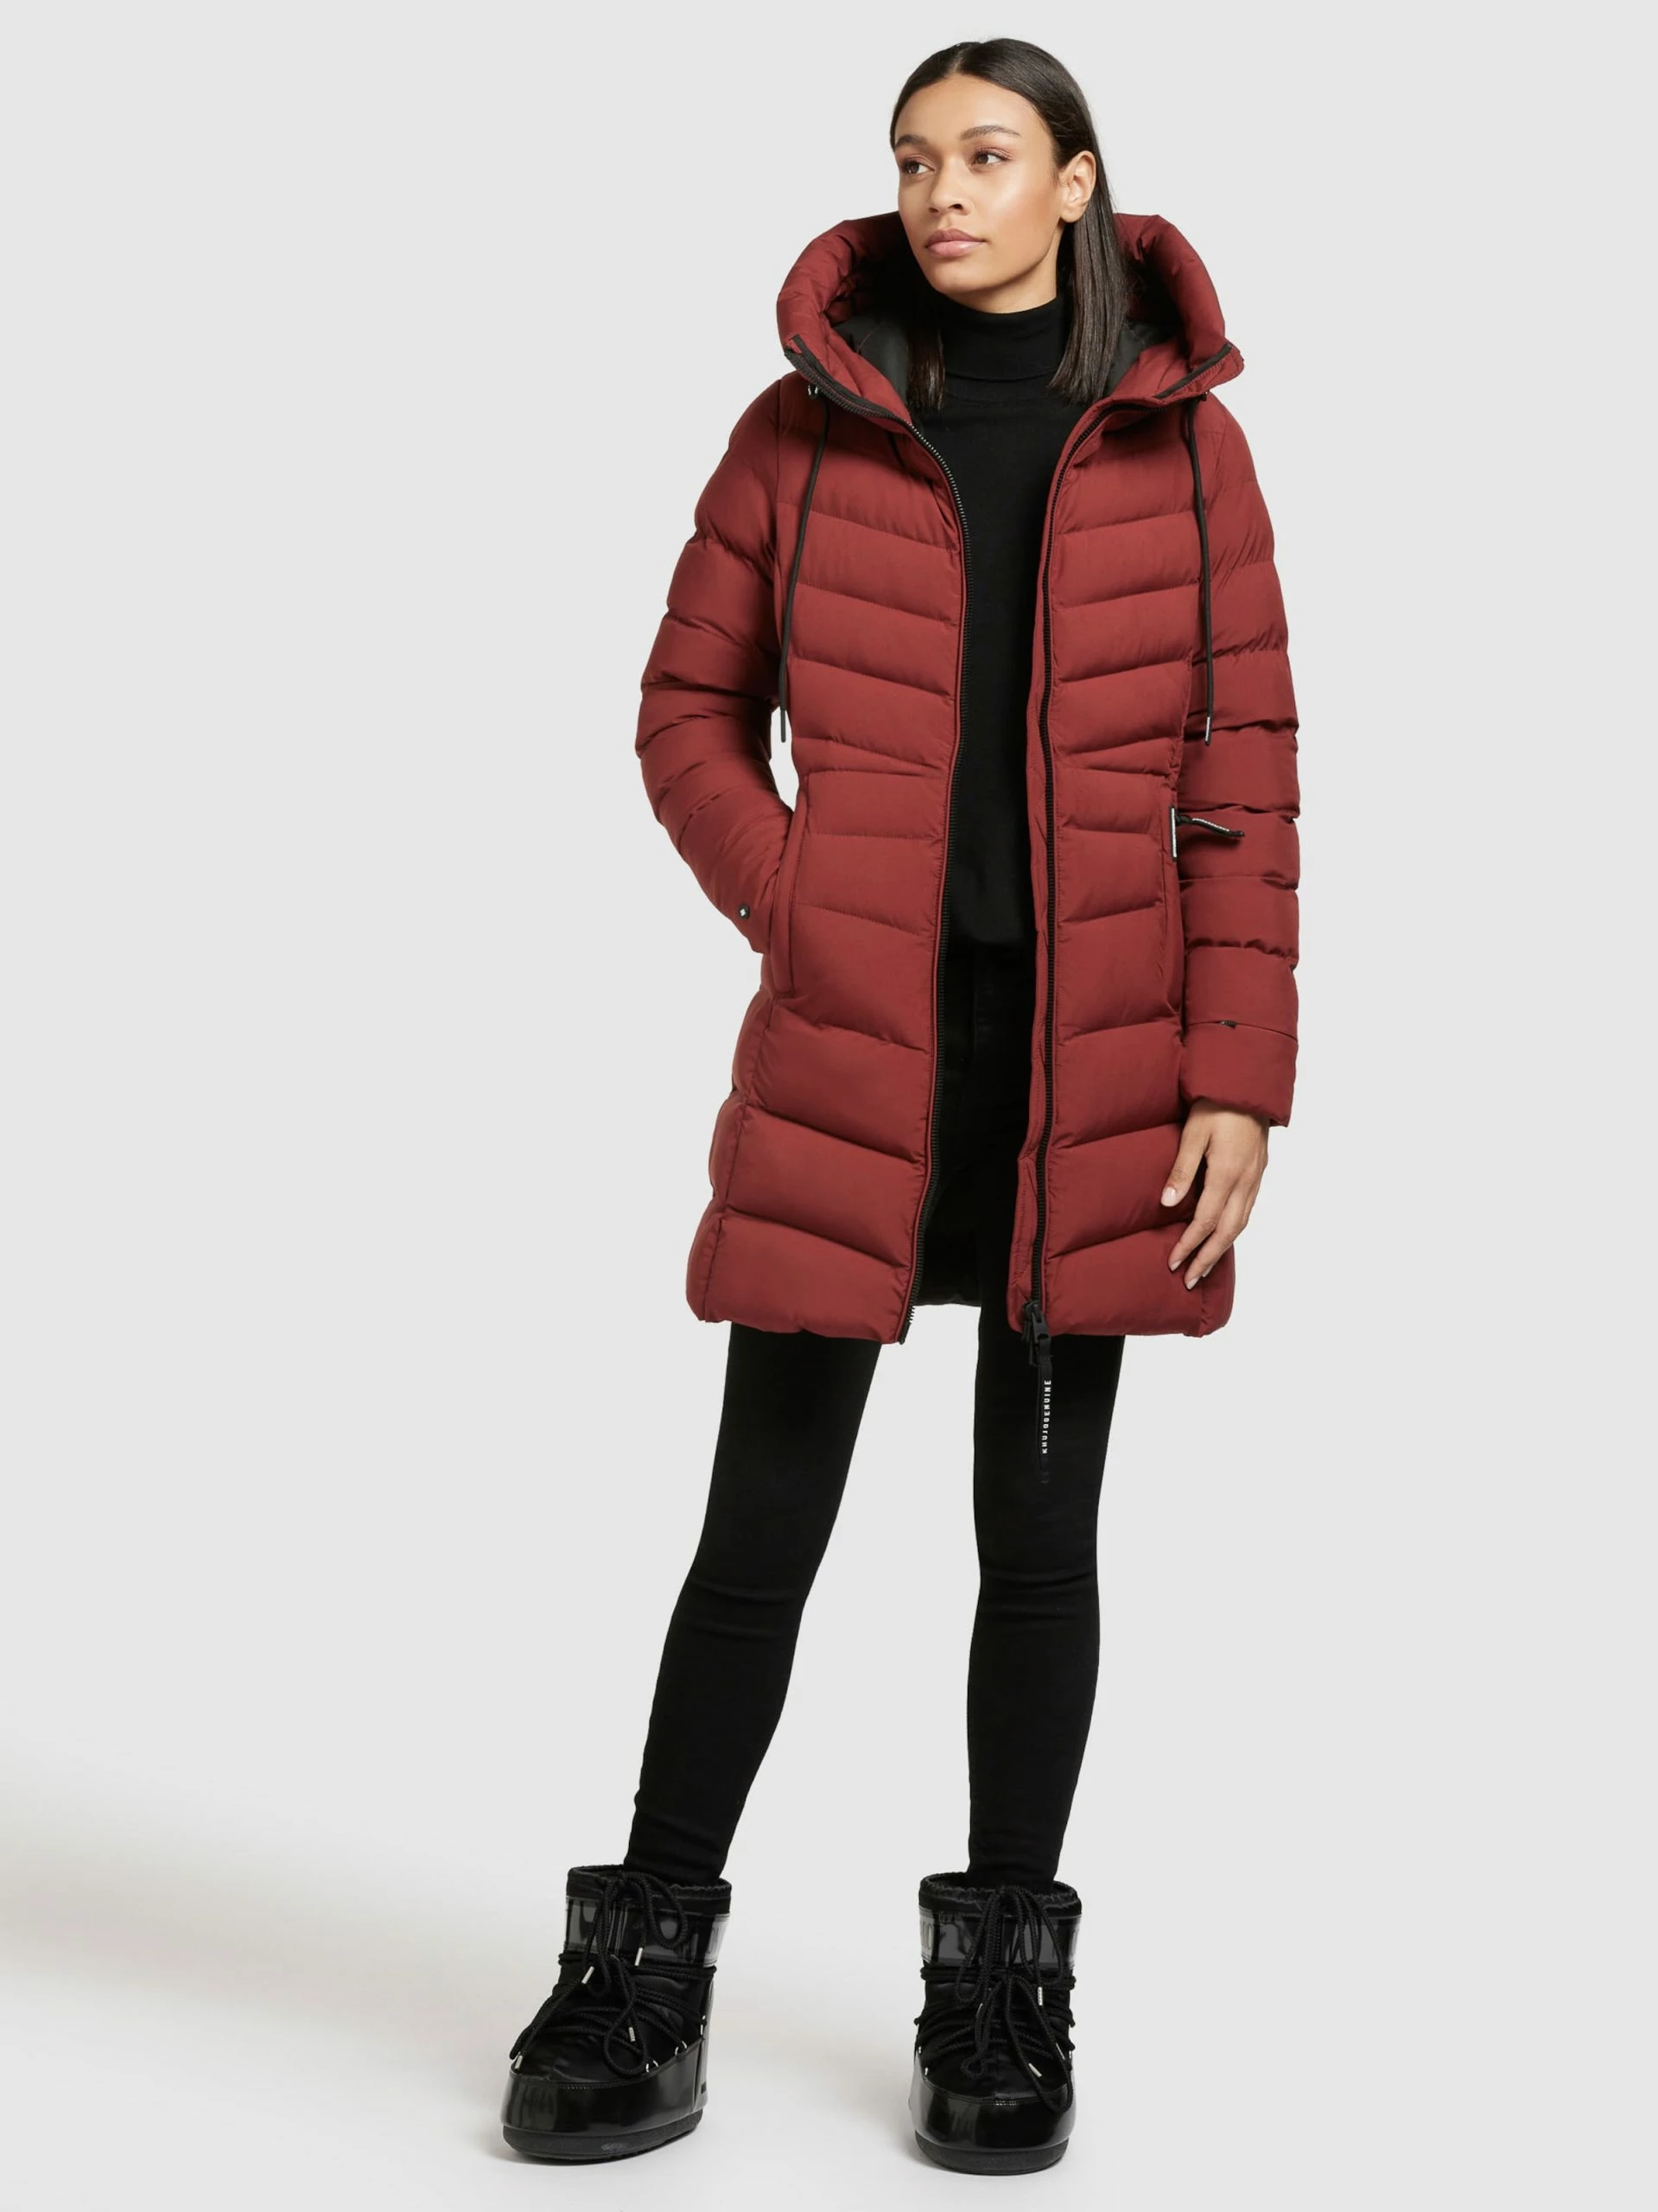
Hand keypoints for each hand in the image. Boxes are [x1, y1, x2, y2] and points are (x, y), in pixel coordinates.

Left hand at [1161, 1099, 1269, 1290]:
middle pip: (1227, 1232)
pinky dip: (1235, 1229)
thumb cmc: (1216, 1104)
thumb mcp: (1193, 1133)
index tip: (1173, 1262)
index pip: (1205, 1222)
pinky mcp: (1259, 1172)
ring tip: (1206, 1266)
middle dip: (1208, 1258)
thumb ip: (1181, 1170)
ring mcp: (1255, 1178)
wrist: (1249, 1085)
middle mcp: (1245, 1181)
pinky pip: (1248, 1210)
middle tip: (1190, 1279)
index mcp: (1226, 1174)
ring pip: (1241, 1224)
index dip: (1189, 1245)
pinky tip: (1224, 1235)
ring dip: (1223, 1248)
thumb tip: (1167, 1204)